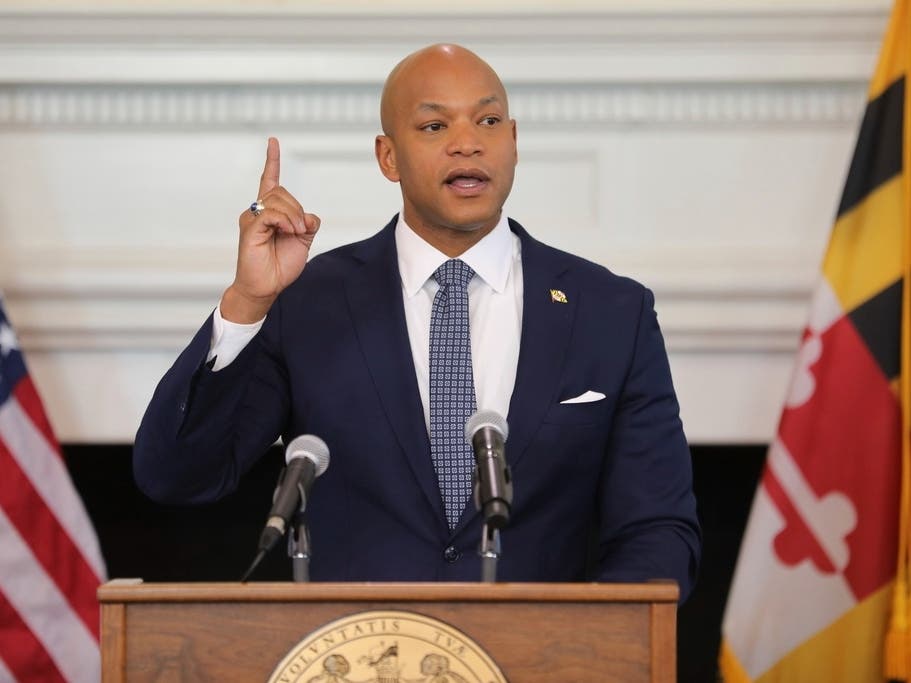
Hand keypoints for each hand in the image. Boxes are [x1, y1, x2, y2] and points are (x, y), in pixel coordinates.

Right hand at [221, 137, 320, 322]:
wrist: (266, 287)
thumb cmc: (280, 266)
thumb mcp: (303, 241)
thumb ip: (308, 224)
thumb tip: (309, 215)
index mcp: (270, 213)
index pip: (270, 180)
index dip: (272, 160)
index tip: (273, 141)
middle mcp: (258, 212)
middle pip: (282, 192)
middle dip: (297, 208)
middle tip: (301, 230)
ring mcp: (252, 219)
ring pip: (277, 200)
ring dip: (294, 215)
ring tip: (295, 233)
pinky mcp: (250, 228)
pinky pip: (271, 213)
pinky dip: (285, 221)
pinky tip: (288, 232)